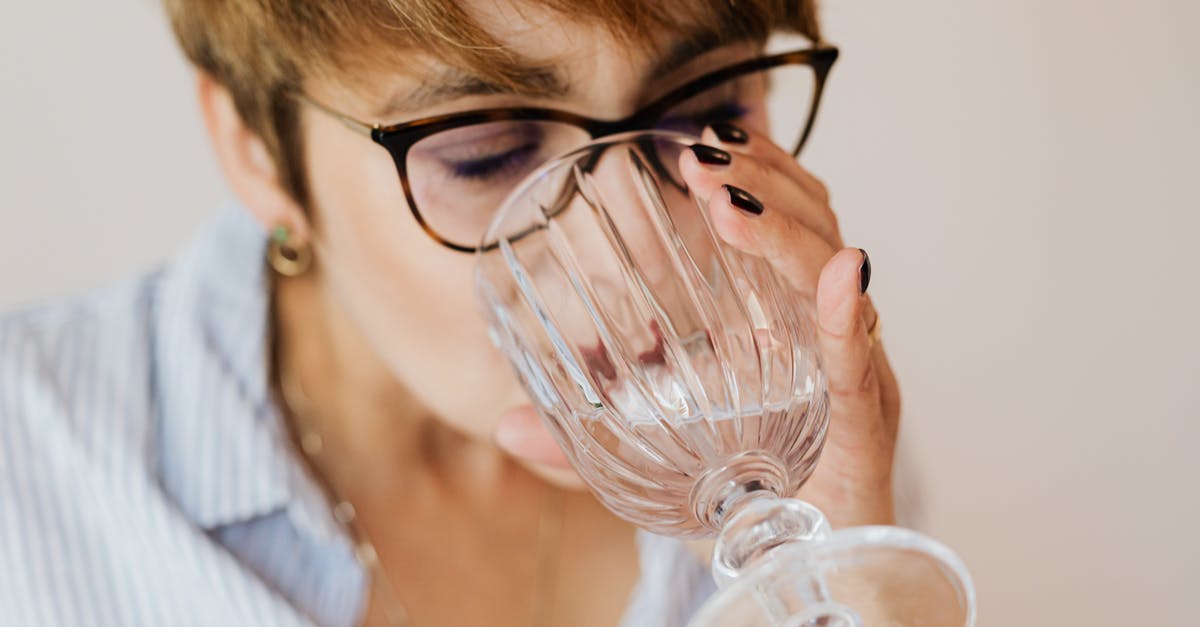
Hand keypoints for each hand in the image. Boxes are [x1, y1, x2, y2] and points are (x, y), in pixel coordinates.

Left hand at [496, 125, 900, 526]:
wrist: (809, 571)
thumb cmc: (745, 504)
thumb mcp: (657, 462)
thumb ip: (589, 446)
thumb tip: (505, 426)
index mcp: (784, 326)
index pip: (785, 228)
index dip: (755, 180)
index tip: (699, 148)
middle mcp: (823, 334)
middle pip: (814, 230)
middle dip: (764, 183)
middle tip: (704, 161)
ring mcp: (848, 371)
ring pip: (835, 274)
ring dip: (787, 227)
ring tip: (730, 198)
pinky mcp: (861, 421)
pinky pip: (857, 359)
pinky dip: (844, 314)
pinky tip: (838, 275)